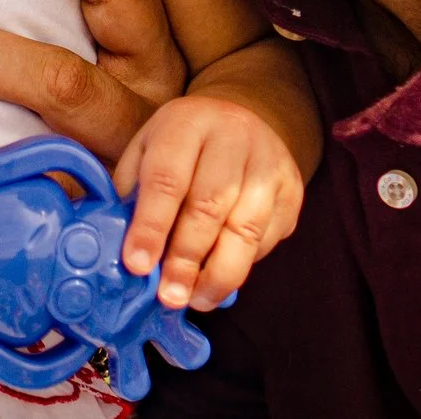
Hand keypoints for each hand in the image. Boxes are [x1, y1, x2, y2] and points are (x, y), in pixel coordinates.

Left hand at [113, 93, 305, 310]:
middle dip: (186, 258)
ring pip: (247, 228)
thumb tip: (128, 253)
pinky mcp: (293, 189)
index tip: (137, 265)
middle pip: (210, 205)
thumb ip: (133, 195)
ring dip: (219, 274)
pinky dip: (244, 266)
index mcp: (187, 122)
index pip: (167, 178)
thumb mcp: (146, 151)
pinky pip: (268, 238)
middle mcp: (234, 135)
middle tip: (169, 295)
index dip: (151, 226)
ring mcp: (270, 162)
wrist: (240, 120)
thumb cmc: (180, 146)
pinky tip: (220, 280)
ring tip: (196, 300)